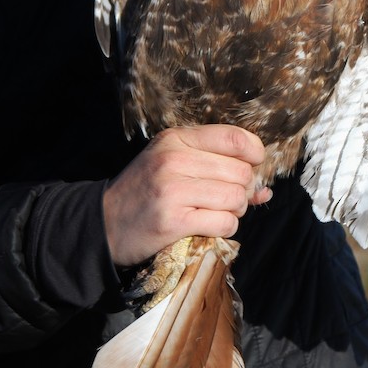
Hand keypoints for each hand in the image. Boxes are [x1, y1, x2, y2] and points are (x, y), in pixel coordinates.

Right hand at [102, 125, 271, 266]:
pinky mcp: (173, 220)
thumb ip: (220, 169)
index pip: (236, 138)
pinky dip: (224, 228)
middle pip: (242, 173)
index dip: (254, 156)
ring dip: (234, 211)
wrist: (102, 225)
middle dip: (242, 190)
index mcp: (176, 139)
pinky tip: (206, 226)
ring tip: (213, 212)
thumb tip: (265, 189)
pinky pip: (225, 223)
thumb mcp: (175, 166)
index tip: (250, 168)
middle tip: (224, 199)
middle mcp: (174, 159)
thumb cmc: (146, 193)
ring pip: (236, 199)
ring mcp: (172, 190)